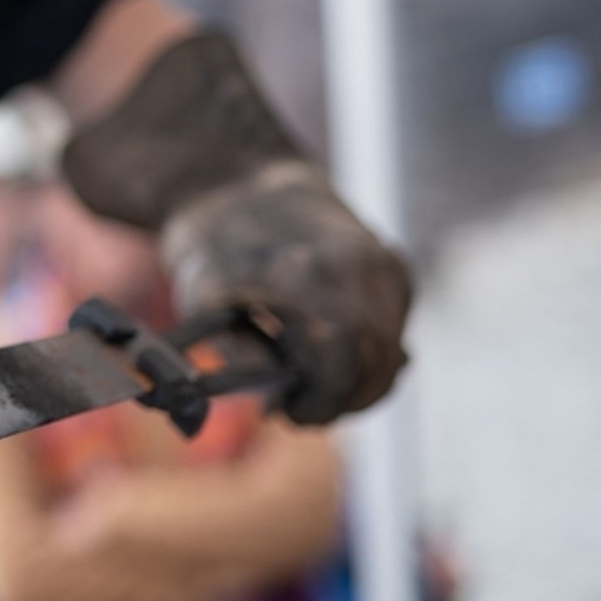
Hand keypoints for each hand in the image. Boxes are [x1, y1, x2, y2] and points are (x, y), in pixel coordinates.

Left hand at [161, 161, 411, 424]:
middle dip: (343, 399)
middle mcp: (358, 266)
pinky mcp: (393, 265)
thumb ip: (241, 354)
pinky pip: (396, 327)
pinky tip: (336, 362)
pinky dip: (373, 353)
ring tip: (316, 392)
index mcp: (310, 273)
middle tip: (302, 411)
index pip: (341, 358)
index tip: (292, 416)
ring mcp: (383, 263)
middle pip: (376, 360)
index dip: (323, 399)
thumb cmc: (215, 244)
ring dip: (361, 382)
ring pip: (392, 349)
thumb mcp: (204, 300)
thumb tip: (274, 400)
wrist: (242, 184)